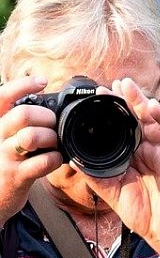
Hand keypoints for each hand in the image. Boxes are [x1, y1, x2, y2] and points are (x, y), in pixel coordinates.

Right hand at [0, 75, 63, 221]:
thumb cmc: (6, 162)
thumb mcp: (5, 137)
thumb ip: (18, 121)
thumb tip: (44, 101)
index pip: (2, 97)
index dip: (21, 85)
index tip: (41, 81)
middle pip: (22, 114)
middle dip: (46, 117)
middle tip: (53, 126)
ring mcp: (4, 157)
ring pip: (31, 136)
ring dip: (51, 138)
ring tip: (53, 145)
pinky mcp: (16, 176)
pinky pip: (43, 161)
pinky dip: (55, 159)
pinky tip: (54, 160)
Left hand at [82, 79, 159, 249]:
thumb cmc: (144, 213)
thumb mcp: (111, 191)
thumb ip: (94, 174)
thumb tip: (71, 158)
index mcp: (135, 155)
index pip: (123, 126)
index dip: (112, 110)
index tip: (98, 94)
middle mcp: (150, 151)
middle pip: (138, 119)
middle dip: (126, 99)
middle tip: (113, 83)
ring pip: (153, 122)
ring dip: (141, 103)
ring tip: (129, 86)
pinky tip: (152, 108)